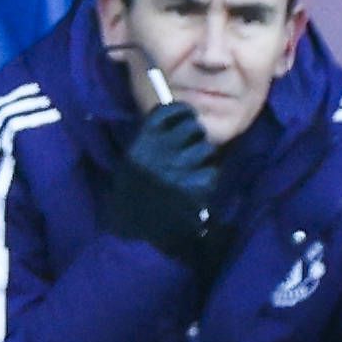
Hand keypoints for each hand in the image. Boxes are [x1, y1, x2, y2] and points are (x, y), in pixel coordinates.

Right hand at [103, 98, 217, 260]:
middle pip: (193, 126)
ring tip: (196, 170)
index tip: (186, 117)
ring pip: (206, 149)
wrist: (132, 231)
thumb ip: (151, 142)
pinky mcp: (193, 186)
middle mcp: (162, 148)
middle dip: (197, 136)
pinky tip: (197, 188)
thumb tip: (176, 126)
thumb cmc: (130, 196)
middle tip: (193, 147)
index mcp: (143, 140)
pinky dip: (207, 180)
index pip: (168, 110)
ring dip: (204, 159)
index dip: (182, 111)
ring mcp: (179, 166)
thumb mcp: (132, 161)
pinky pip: (211, 173)